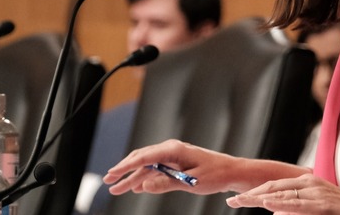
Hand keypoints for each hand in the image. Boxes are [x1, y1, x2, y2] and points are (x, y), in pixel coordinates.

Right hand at [103, 139, 237, 195]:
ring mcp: (173, 157)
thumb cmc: (216, 174)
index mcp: (174, 149)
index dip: (126, 165)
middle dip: (124, 170)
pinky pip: (156, 171)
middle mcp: (171, 150)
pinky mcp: (176, 165)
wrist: (231, 172)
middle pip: (142, 159)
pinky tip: (136, 187)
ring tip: (116, 189)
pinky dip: (144, 179)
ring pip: (147, 167)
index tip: (113, 173)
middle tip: (108, 180)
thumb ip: (167, 183)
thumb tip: (145, 185)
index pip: (145, 156)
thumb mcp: (192, 182)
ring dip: (132, 178)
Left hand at [226, 173, 339, 214]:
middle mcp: (309, 182)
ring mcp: (316, 191)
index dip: (255, 191)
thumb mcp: (316, 209)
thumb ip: (296, 209)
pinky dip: (280, 203)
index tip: (238, 198)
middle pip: (273, 187)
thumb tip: (275, 214)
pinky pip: (297, 204)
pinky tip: (266, 204)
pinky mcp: (322, 203)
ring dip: (258, 198)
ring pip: (281, 194)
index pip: (275, 185)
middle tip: (231, 201)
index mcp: (307, 182)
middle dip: (251, 194)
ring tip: (240, 202)